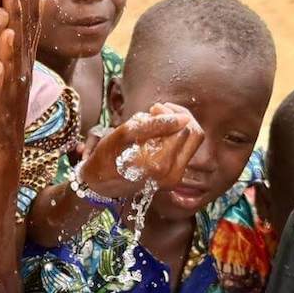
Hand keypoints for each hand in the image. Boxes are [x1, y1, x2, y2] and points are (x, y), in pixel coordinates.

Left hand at [0, 0, 42, 152]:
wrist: (0, 147)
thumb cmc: (1, 101)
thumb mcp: (10, 65)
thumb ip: (16, 34)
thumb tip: (28, 1)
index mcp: (20, 55)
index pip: (27, 16)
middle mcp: (20, 68)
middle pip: (24, 26)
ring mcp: (9, 89)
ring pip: (13, 55)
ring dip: (13, 27)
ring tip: (8, 1)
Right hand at [77, 103, 202, 199]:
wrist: (100, 184)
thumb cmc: (108, 156)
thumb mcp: (125, 134)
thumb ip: (156, 124)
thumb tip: (184, 118)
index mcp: (160, 164)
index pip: (184, 128)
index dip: (171, 113)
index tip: (153, 109)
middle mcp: (172, 175)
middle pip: (193, 134)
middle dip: (177, 118)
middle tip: (156, 112)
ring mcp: (174, 179)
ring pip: (191, 142)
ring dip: (176, 127)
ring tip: (156, 122)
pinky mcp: (173, 178)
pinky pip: (183, 151)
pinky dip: (173, 138)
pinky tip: (156, 136)